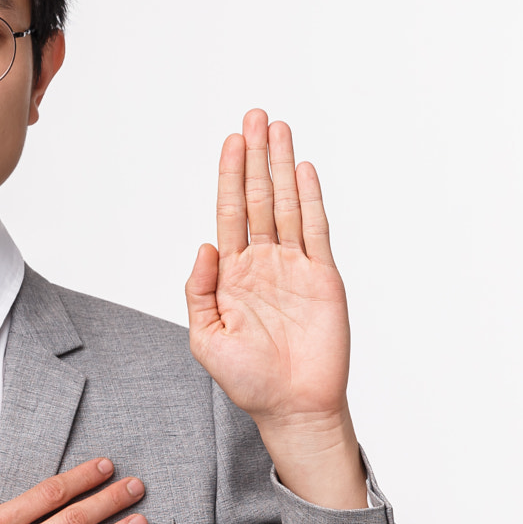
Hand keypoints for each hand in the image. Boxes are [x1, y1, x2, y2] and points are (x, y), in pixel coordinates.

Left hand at [186, 109, 367, 508]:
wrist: (292, 407)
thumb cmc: (247, 380)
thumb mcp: (205, 338)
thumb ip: (199, 291)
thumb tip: (204, 244)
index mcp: (233, 274)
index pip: (229, 213)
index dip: (229, 175)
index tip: (231, 141)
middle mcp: (264, 263)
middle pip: (257, 198)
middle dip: (256, 157)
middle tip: (255, 116)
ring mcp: (295, 267)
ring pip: (286, 205)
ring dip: (282, 166)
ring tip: (279, 128)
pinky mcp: (323, 278)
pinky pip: (316, 230)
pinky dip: (310, 199)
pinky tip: (304, 170)